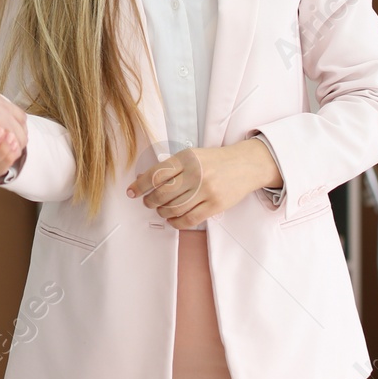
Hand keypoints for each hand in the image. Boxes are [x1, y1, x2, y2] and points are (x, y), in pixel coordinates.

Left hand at [125, 138, 276, 229]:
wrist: (246, 165)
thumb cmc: (215, 161)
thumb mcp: (192, 156)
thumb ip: (170, 167)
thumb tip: (143, 179)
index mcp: (187, 158)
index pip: (156, 174)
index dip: (140, 185)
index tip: (131, 192)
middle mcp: (196, 173)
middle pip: (162, 194)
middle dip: (150, 201)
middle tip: (148, 203)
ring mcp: (207, 190)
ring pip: (174, 208)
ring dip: (162, 212)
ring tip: (161, 210)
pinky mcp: (215, 205)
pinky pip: (190, 219)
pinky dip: (177, 222)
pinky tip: (173, 220)